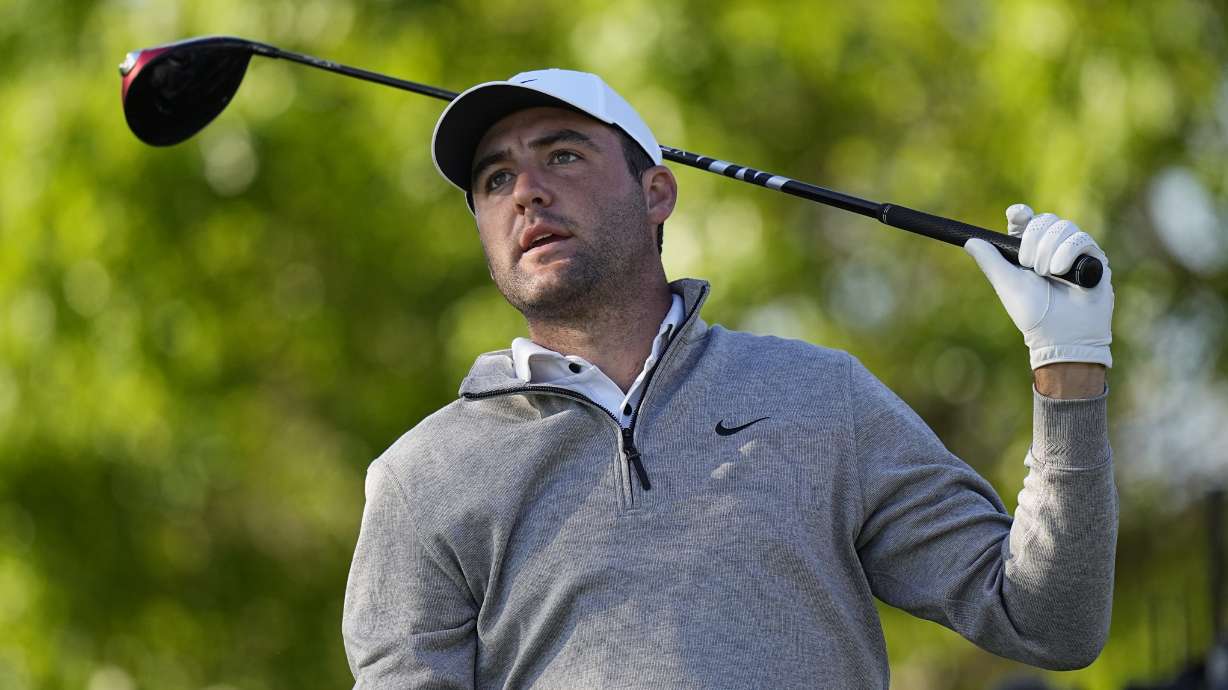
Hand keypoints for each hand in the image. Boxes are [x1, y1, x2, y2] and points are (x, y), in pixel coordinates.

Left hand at [963, 204, 1113, 369]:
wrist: (1061, 334)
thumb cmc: (1033, 313)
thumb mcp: (1007, 284)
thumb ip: (990, 261)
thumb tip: (970, 241)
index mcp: (1029, 252)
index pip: (1026, 221)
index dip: (1021, 214)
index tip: (1016, 215)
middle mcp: (1052, 248)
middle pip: (1044, 219)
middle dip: (1033, 239)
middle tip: (1028, 265)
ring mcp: (1074, 252)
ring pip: (1063, 226)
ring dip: (1049, 250)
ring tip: (1047, 274)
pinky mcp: (1094, 258)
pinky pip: (1081, 238)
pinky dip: (1067, 252)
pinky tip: (1061, 271)